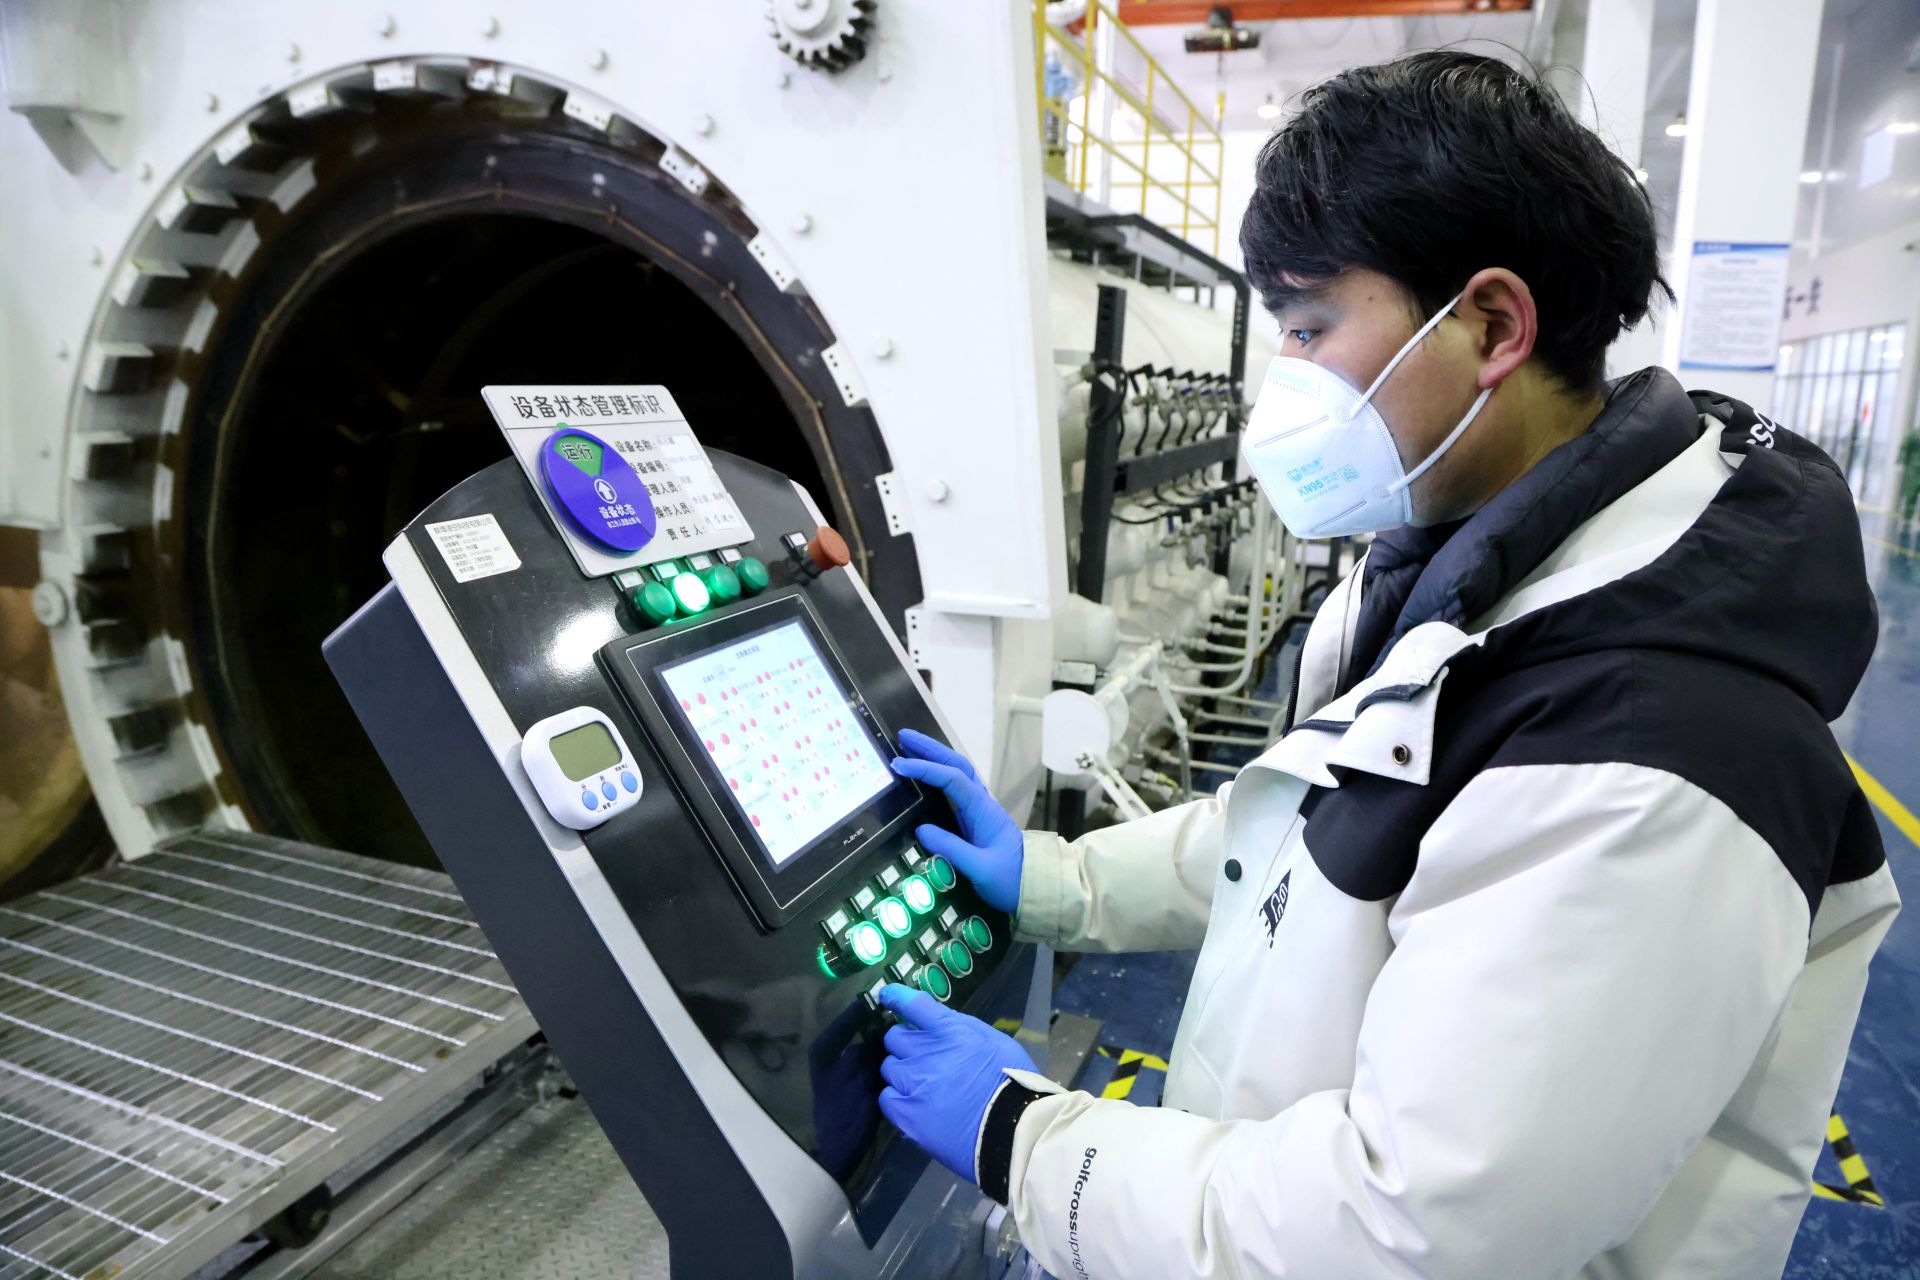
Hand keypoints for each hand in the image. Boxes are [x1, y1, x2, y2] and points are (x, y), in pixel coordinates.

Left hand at [877, 983, 1035, 1182]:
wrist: (1013, 1130)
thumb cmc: (1012, 1082)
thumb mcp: (995, 1041)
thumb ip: (963, 1028)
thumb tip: (939, 1022)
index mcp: (950, 1031)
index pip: (913, 1005)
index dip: (897, 997)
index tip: (888, 996)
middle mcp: (925, 1052)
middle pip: (895, 1038)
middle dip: (906, 1044)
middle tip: (923, 1057)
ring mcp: (913, 1084)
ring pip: (889, 1068)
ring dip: (902, 1072)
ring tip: (922, 1086)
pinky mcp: (907, 1115)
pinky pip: (886, 1098)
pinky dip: (897, 1098)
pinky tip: (913, 1105)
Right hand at [889, 728, 1023, 913]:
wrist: (1035, 886)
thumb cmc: (1011, 879)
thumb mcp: (981, 869)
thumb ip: (952, 849)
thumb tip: (921, 830)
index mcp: (983, 811)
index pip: (952, 779)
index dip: (926, 769)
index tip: (900, 765)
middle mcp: (982, 803)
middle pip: (957, 765)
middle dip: (930, 748)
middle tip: (903, 736)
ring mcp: (980, 809)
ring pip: (957, 773)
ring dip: (934, 757)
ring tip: (908, 748)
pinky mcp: (976, 819)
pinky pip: (955, 788)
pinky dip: (938, 774)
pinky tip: (924, 775)